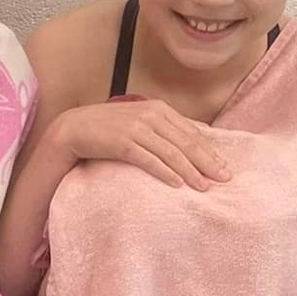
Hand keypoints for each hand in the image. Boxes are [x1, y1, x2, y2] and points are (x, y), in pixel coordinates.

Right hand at [50, 100, 230, 190]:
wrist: (72, 128)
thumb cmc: (107, 128)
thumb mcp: (138, 120)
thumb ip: (163, 126)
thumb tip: (193, 140)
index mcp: (158, 109)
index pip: (191, 132)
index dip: (210, 151)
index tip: (224, 167)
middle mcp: (150, 116)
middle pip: (186, 143)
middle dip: (207, 162)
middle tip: (224, 179)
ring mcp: (136, 129)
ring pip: (171, 152)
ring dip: (190, 171)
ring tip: (204, 187)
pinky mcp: (121, 143)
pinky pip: (149, 160)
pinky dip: (165, 172)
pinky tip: (177, 184)